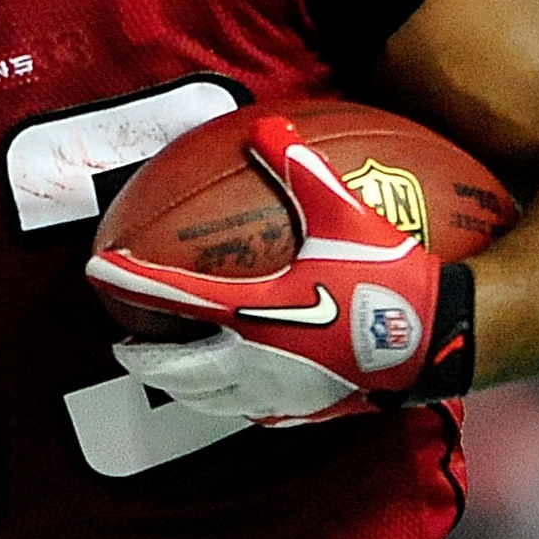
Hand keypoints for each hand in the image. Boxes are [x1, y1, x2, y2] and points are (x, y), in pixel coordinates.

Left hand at [86, 115, 470, 424]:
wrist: (439, 339)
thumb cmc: (389, 277)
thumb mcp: (344, 214)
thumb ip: (302, 168)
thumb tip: (269, 123)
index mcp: (253, 311)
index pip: (173, 296)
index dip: (131, 281)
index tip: (99, 271)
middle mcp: (255, 359)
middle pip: (178, 368)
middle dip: (144, 356)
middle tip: (123, 343)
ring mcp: (279, 393)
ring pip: (210, 400)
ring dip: (181, 387)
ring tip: (168, 374)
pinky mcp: (308, 412)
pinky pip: (255, 415)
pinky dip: (231, 404)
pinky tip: (236, 396)